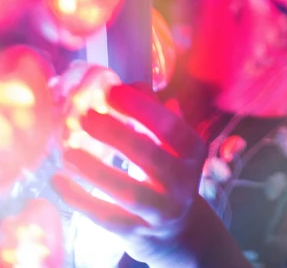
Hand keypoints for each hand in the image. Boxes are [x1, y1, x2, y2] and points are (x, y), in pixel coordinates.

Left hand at [51, 83, 206, 266]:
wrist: (178, 230)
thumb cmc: (167, 172)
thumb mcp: (171, 143)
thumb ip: (155, 112)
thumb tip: (132, 86)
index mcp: (192, 151)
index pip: (170, 127)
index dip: (141, 108)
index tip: (112, 91)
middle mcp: (183, 182)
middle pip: (148, 157)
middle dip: (115, 135)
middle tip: (85, 117)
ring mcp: (161, 211)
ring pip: (126, 191)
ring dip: (94, 170)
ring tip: (67, 152)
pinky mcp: (138, 234)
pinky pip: (106, 217)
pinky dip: (80, 200)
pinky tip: (59, 182)